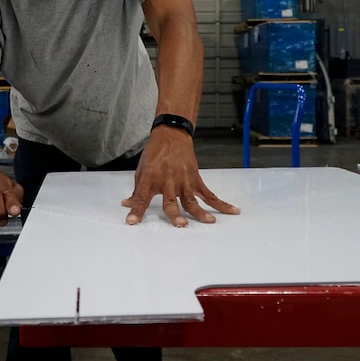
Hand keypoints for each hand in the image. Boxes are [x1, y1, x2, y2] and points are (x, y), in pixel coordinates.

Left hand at [122, 127, 239, 226]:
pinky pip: (209, 194)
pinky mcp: (195, 179)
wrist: (171, 136)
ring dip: (200, 212)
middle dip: (175, 213)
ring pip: (192, 199)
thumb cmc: (155, 153)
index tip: (132, 222)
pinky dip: (221, 204)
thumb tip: (127, 205)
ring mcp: (183, 180)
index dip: (137, 210)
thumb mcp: (141, 170)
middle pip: (171, 201)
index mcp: (150, 178)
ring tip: (209, 222)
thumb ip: (137, 191)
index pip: (141, 197)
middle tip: (180, 224)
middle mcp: (167, 180)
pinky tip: (232, 211)